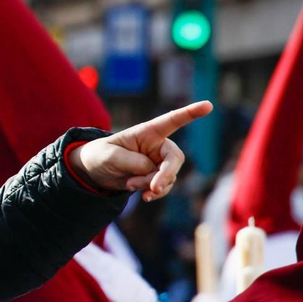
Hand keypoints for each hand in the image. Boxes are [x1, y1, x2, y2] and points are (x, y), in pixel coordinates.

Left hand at [68, 101, 212, 200]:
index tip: (208, 105)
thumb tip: (152, 171)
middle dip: (166, 174)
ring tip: (130, 184)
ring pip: (168, 176)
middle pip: (174, 159)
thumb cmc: (101, 155)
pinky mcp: (155, 176)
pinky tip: (143, 196)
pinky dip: (154, 192)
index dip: (190, 113)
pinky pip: (164, 186)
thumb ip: (132, 161)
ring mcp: (158, 162)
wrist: (94, 172)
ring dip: (151, 185)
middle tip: (154, 188)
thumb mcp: (110, 156)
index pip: (172, 120)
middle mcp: (157, 145)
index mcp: (147, 131)